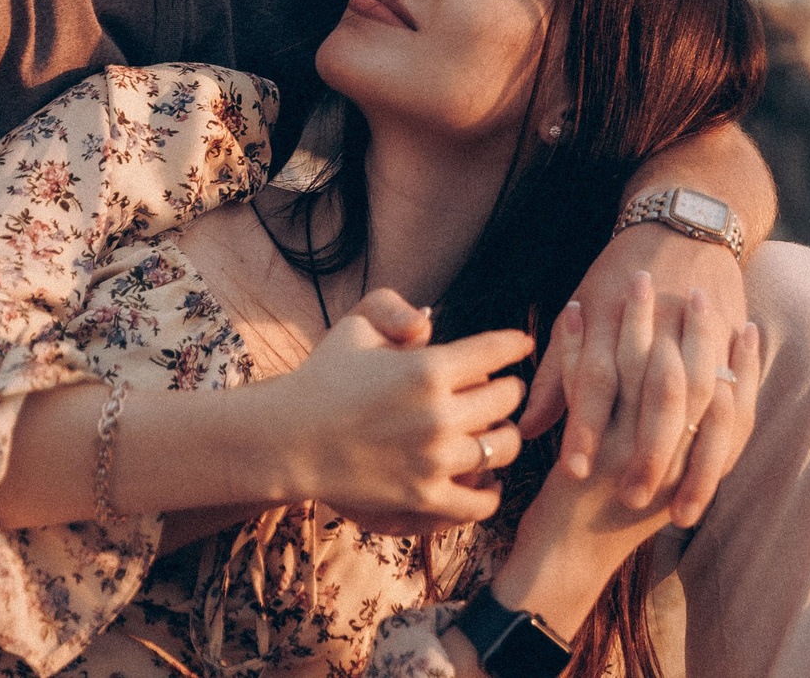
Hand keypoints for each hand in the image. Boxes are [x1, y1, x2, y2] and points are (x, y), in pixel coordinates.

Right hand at [246, 288, 530, 533]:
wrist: (289, 440)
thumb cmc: (325, 377)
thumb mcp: (355, 325)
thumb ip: (394, 306)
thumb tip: (429, 325)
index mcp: (427, 367)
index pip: (499, 350)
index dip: (516, 344)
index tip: (520, 345)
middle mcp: (438, 414)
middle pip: (508, 397)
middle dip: (506, 388)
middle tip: (498, 389)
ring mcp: (433, 459)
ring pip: (505, 447)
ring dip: (504, 436)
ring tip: (493, 431)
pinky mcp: (423, 497)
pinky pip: (481, 501)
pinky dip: (490, 491)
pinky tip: (484, 478)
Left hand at [496, 278, 764, 641]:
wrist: (560, 568)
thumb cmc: (606, 525)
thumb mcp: (650, 490)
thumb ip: (676, 448)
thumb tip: (717, 403)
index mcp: (691, 465)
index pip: (732, 410)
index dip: (743, 368)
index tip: (747, 327)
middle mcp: (665, 455)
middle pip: (694, 383)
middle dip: (698, 332)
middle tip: (703, 289)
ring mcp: (625, 451)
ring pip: (640, 375)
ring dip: (639, 325)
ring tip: (644, 281)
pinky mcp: (583, 446)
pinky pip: (580, 384)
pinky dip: (571, 345)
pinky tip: (567, 312)